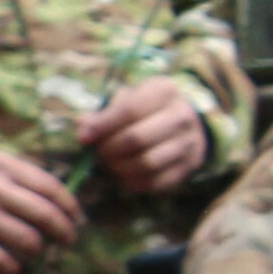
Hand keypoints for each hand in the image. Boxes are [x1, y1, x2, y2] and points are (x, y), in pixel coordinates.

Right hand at [0, 147, 87, 273]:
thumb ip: (19, 174)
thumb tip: (58, 199)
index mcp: (2, 166)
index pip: (51, 186)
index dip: (71, 206)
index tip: (77, 219)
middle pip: (45, 215)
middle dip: (64, 232)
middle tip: (67, 240)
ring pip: (27, 240)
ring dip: (39, 251)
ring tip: (36, 252)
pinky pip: (0, 261)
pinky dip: (13, 269)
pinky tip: (13, 268)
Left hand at [82, 76, 207, 198]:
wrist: (184, 122)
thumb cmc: (145, 108)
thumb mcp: (127, 99)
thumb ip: (103, 112)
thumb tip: (83, 127)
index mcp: (165, 92)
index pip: (129, 110)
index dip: (103, 126)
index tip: (84, 138)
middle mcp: (182, 116)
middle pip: (137, 138)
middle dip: (109, 149)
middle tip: (99, 151)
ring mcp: (189, 142)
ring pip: (147, 163)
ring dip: (119, 167)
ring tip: (110, 162)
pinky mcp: (188, 166)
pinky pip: (155, 182)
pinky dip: (132, 181)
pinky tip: (124, 173)